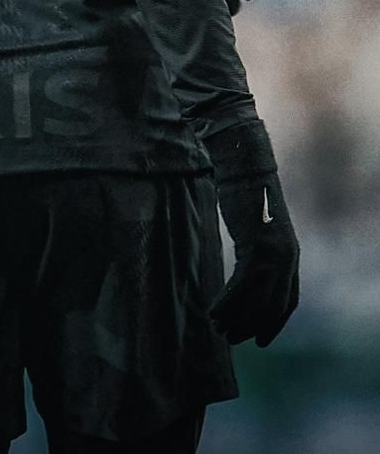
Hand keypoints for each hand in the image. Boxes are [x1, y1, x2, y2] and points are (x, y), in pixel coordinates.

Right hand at [209, 175, 299, 346]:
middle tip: (231, 337)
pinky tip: (213, 311)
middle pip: (273, 307)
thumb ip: (260, 250)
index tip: (259, 339)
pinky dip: (227, 303)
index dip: (274, 324)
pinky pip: (242, 287)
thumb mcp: (259, 228)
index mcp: (291, 254)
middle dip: (251, 326)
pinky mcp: (257, 247)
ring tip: (217, 326)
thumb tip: (247, 273)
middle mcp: (287, 258)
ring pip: (257, 301)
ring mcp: (273, 254)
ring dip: (236, 318)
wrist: (245, 166)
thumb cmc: (246, 193)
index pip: (288, 301)